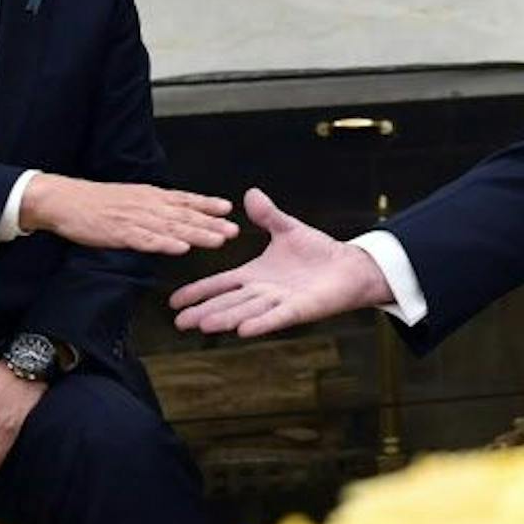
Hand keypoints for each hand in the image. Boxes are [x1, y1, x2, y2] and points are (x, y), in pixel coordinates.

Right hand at [21, 174, 237, 253]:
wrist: (65, 200)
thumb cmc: (96, 202)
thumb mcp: (130, 197)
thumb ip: (152, 205)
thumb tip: (174, 212)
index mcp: (149, 195)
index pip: (184, 199)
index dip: (207, 204)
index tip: (228, 209)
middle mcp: (147, 204)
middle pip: (184, 215)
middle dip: (211, 223)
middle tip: (233, 230)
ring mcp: (135, 218)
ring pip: (172, 228)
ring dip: (197, 234)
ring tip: (217, 240)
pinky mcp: (120, 233)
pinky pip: (147, 240)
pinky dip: (165, 244)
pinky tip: (181, 248)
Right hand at [169, 187, 392, 337]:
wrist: (348, 266)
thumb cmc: (318, 252)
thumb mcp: (287, 229)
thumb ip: (268, 215)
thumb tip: (250, 193)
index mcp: (255, 274)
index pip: (221, 284)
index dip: (199, 291)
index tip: (174, 301)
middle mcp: (262, 292)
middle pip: (227, 302)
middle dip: (203, 311)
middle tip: (179, 322)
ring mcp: (279, 303)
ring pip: (247, 311)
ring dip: (226, 318)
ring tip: (203, 324)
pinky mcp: (298, 310)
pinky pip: (276, 317)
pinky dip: (261, 322)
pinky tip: (243, 330)